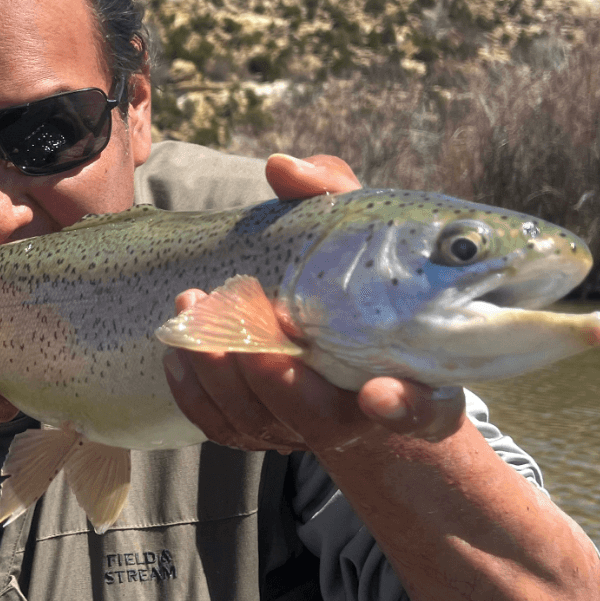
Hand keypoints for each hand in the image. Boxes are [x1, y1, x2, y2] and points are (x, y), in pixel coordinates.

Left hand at [165, 151, 463, 452]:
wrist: (327, 326)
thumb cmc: (351, 274)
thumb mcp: (354, 228)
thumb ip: (329, 195)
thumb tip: (280, 168)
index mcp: (415, 379)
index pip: (421, 408)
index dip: (403, 407)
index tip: (379, 393)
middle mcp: (363, 418)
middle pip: (316, 420)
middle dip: (269, 374)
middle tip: (234, 308)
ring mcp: (306, 431)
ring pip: (259, 424)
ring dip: (218, 372)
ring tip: (192, 304)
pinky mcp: (262, 432)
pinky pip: (223, 428)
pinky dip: (196, 393)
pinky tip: (179, 351)